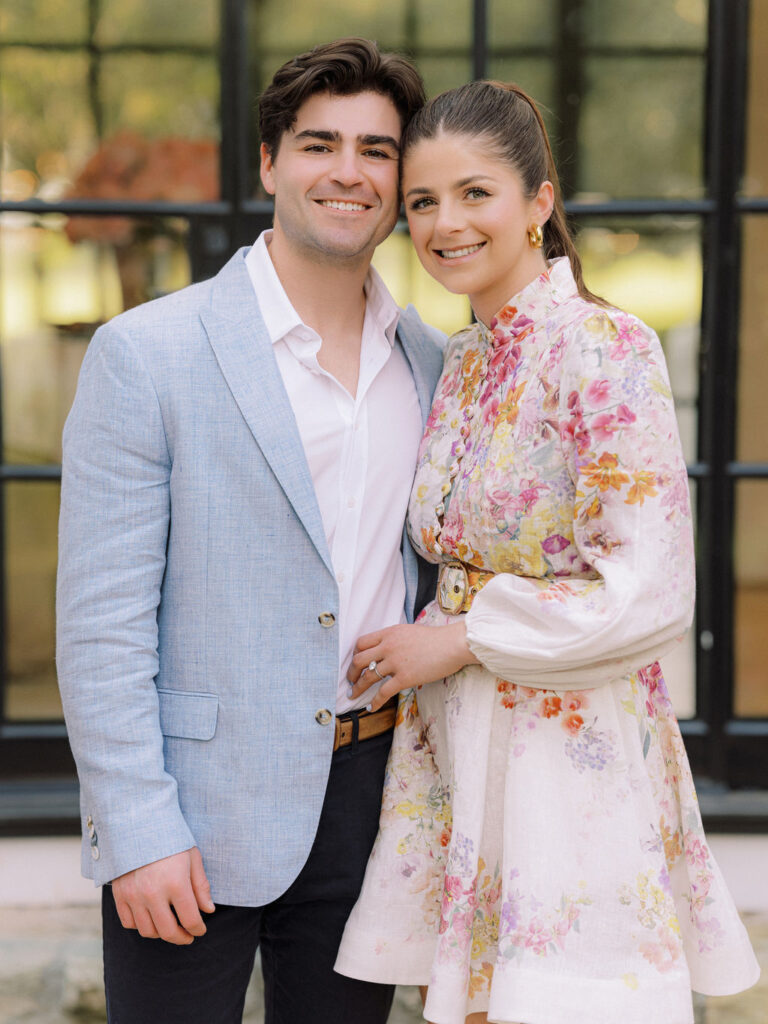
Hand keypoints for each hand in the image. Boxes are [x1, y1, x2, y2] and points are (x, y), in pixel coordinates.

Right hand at [111, 847, 214, 944]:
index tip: (201, 929)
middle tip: (188, 936)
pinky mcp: (119, 894)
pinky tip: (151, 918)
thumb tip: (208, 910)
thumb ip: (201, 886)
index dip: (198, 929)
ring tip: (170, 926)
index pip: (190, 919)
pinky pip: (128, 922)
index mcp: (176, 883)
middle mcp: (153, 893)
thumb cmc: (170, 839)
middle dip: (182, 938)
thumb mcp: (192, 857)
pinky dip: (141, 926)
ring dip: (161, 934)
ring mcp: (134, 895)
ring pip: (148, 931)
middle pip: (168, 932)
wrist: (138, 824)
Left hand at [347, 622, 479, 711]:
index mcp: (389, 633)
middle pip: (359, 660)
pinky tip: (370, 708)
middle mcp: (388, 646)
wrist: (452, 645)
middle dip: (351, 673)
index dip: (354, 654)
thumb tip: (385, 650)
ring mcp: (395, 662)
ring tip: (354, 695)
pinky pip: (383, 692)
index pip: (361, 643)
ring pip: (368, 677)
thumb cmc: (435, 639)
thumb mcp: (409, 631)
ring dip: (358, 688)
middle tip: (350, 681)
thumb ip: (394, 639)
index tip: (354, 663)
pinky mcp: (405, 677)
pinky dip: (374, 702)